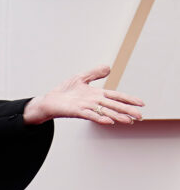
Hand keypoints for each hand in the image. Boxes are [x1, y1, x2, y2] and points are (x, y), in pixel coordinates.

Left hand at [23, 65, 143, 124]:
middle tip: (140, 117)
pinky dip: (99, 118)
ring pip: (104, 112)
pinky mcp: (76, 111)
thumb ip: (95, 73)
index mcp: (96, 95)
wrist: (49, 101)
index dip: (128, 99)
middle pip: (113, 106)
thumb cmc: (64, 92)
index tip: (141, 103)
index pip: (116, 96)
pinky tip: (109, 122)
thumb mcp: (81, 78)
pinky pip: (90, 115)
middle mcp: (93, 102)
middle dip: (127, 111)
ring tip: (129, 121)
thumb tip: (109, 67)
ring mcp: (86, 107)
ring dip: (117, 117)